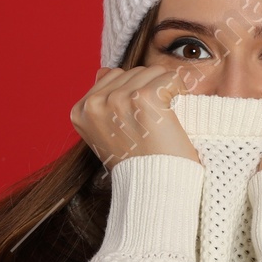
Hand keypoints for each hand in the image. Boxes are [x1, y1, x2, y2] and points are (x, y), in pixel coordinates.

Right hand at [71, 66, 202, 170]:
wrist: (156, 190)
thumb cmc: (138, 163)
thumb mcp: (106, 133)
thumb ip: (102, 100)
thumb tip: (103, 71)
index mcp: (80, 110)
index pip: (113, 76)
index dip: (134, 96)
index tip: (137, 124)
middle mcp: (94, 103)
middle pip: (135, 71)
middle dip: (150, 92)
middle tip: (151, 126)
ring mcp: (118, 99)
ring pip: (154, 71)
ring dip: (166, 93)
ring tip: (161, 123)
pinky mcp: (144, 98)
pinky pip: (171, 77)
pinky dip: (180, 94)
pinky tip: (172, 118)